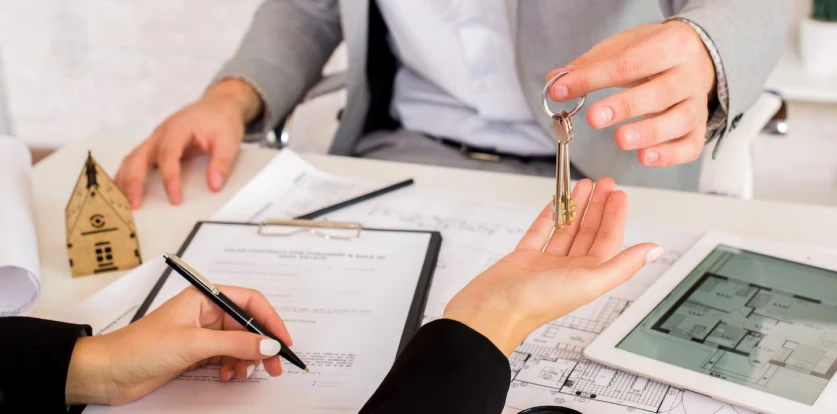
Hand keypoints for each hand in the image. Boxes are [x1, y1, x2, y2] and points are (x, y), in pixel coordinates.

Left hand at [65, 285, 290, 405]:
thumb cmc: (139, 348)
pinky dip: (231, 368)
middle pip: (247, 325)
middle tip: (273, 367)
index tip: (283, 342)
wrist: (107, 373)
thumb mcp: (194, 344)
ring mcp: (200, 333)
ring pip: (238, 344)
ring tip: (241, 375)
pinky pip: (226, 357)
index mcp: (204, 297)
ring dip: (245, 360)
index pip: (250, 301)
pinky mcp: (195, 352)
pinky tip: (226, 377)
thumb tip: (268, 345)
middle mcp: (205, 312)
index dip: (270, 320)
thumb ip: (236, 344)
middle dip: (261, 346)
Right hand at [115, 78, 262, 207]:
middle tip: (135, 204)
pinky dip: (128, 175)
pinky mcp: (155, 146)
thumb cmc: (221, 120)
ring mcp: (155, 139)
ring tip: (124, 203)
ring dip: (125, 180)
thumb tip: (214, 185)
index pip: (168, 154)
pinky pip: (136, 161)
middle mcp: (162, 132)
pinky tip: (125, 191)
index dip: (170, 178)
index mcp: (179, 127)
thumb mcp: (229, 140)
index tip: (175, 199)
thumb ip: (222, 162)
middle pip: (140, 156)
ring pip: (132, 158)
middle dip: (134, 181)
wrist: (217, 106)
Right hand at [443, 178, 661, 355]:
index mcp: (587, 277)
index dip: (615, 217)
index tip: (619, 195)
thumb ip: (622, 265)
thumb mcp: (588, 282)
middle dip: (598, 207)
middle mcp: (568, 270)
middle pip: (589, 233)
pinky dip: (549, 216)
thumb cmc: (535, 304)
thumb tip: (654, 251)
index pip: (608, 241)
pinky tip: (555, 203)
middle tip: (605, 183)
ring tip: (584, 185)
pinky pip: (539, 232)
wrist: (491, 310)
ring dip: (576, 207)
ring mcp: (545, 264)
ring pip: (566, 229)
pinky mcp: (523, 258)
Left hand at [547, 21, 715, 167]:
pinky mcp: (699, 127)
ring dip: (649, 133)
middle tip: (595, 118)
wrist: (695, 56)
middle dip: (625, 106)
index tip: (561, 90)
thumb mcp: (623, 47)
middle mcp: (689, 75)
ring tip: (621, 140)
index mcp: (671, 45)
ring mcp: (697, 103)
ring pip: (680, 121)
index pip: (629, 63)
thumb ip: (589, 65)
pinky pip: (691, 146)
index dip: (593, 78)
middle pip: (660, 93)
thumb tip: (555, 81)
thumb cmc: (653, 53)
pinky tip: (645, 157)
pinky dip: (669, 155)